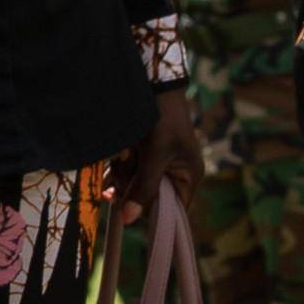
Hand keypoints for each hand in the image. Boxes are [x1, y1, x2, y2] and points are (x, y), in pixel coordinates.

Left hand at [113, 81, 201, 201]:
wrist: (153, 83)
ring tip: (124, 153)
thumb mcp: (155, 155)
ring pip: (135, 184)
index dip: (153, 213)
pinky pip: (128, 170)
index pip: (173, 209)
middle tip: (125, 168)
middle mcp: (175, 173)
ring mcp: (158, 164)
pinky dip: (120, 165)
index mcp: (188, 176)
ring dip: (124, 173)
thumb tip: (128, 220)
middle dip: (133, 185)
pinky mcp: (143, 154)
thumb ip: (143, 187)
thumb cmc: (163, 118)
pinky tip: (115, 156)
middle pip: (149, 197)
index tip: (130, 211)